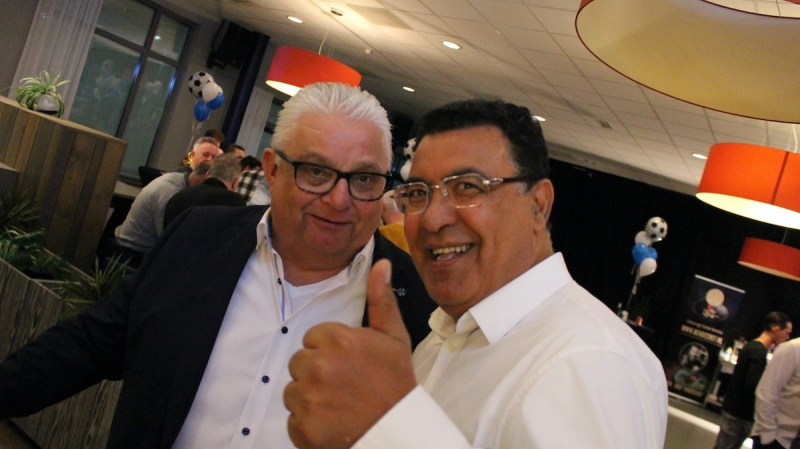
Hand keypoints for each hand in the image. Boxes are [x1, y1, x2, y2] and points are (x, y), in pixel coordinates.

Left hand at [285, 259, 416, 448]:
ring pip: (293, 391)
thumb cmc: (396, 383)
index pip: (313, 339)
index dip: (331, 353)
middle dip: (317, 374)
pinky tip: (332, 422)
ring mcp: (309, 397)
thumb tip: (380, 265)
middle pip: (300, 363)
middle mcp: (319, 365)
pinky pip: (293, 419)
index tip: (349, 366)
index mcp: (337, 339)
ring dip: (311, 399)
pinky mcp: (303, 426)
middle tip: (345, 387)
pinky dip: (309, 424)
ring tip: (339, 405)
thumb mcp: (393, 337)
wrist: (398, 430)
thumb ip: (381, 299)